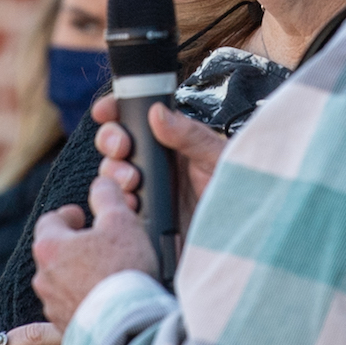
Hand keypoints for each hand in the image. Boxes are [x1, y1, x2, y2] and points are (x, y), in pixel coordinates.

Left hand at [31, 176, 156, 332]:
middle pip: (54, 253)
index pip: (50, 221)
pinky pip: (71, 307)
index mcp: (50, 247)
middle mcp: (43, 277)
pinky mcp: (65, 328)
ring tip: (104, 275)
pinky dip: (84, 300)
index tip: (84, 218)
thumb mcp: (121, 221)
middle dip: (73, 247)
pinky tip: (105, 300)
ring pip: (61, 282)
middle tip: (97, 245)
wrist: (127, 327)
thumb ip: (108, 197)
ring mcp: (53, 306)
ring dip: (77, 275)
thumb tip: (101, 183)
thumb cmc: (123, 270)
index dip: (68, 216)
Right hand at [93, 94, 226, 221]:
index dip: (116, 110)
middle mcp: (155, 161)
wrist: (239, 234)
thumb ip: (189, 135)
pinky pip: (119, 206)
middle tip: (122, 149)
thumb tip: (157, 113)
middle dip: (111, 141)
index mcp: (172, 139)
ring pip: (112, 173)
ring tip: (133, 182)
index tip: (105, 111)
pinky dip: (118, 203)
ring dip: (114, 173)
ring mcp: (148, 188)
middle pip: (116, 142)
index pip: (137, 117)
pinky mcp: (144, 216)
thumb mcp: (216, 156)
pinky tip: (133, 204)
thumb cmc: (237, 189)